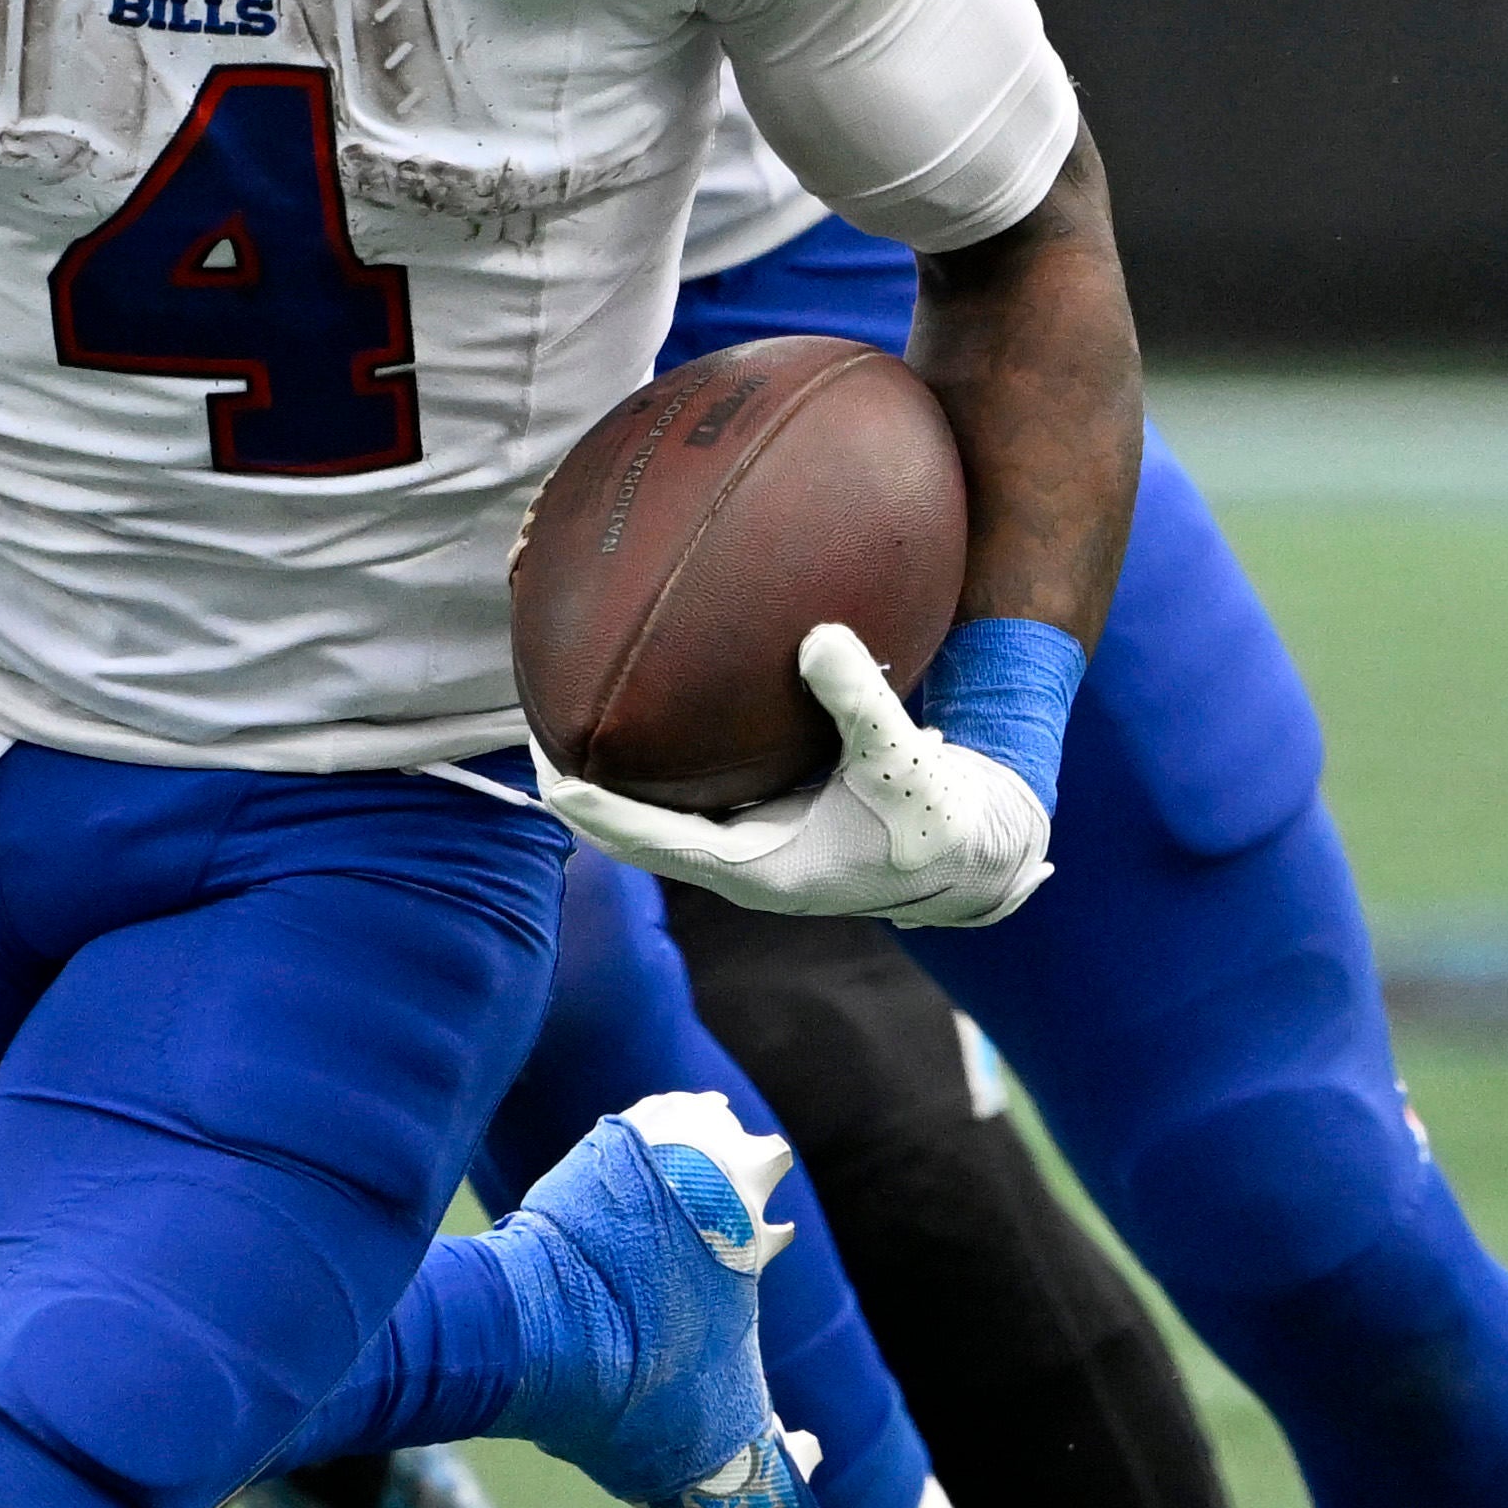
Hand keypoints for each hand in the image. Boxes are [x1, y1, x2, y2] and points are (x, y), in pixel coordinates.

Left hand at [542, 625, 1058, 930]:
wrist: (974, 854)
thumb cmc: (938, 820)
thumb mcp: (903, 760)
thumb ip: (860, 702)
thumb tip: (817, 638)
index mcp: (757, 869)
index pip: (650, 843)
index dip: (595, 812)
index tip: (546, 776)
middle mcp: (740, 861)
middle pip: (633, 830)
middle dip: (583, 789)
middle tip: (533, 731)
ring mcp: (750, 843)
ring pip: (659, 813)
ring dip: (617, 777)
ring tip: (567, 717)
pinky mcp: (768, 820)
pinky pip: (698, 791)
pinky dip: (666, 758)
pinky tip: (652, 708)